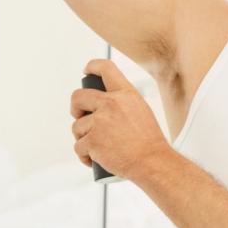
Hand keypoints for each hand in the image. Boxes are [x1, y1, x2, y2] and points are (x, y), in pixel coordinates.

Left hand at [70, 59, 170, 181]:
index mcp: (125, 94)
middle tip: (79, 117)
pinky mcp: (92, 140)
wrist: (152, 162)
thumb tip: (101, 104)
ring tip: (96, 147)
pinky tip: (93, 159)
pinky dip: (84, 155)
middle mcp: (111, 104)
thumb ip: (121, 104)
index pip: (105, 68)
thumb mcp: (140, 110)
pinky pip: (78, 146)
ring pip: (77, 126)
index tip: (86, 71)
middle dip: (75, 108)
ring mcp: (100, 122)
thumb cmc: (149, 141)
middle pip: (78, 97)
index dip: (93, 66)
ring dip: (82, 138)